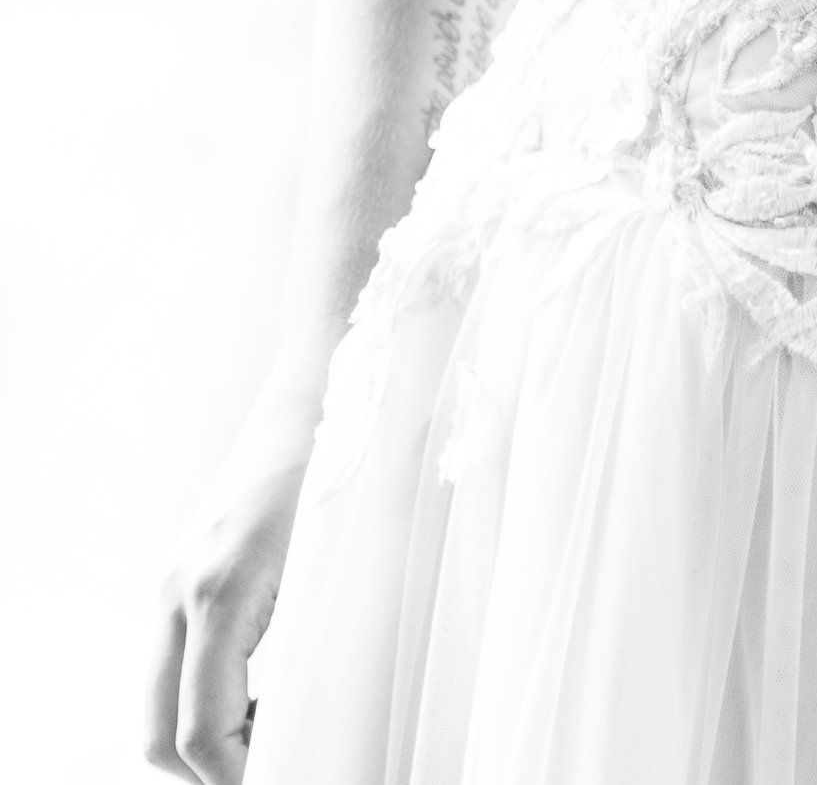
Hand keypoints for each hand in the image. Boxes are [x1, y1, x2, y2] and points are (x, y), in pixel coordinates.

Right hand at [144, 385, 319, 782]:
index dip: (242, 780)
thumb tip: (317, 731)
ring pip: (159, 704)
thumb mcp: (353, 556)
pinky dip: (205, 700)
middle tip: (282, 765)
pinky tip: (264, 693)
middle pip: (159, 735)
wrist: (323, 374)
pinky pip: (172, 665)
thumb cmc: (356, 453)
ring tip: (278, 730)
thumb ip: (328, 650)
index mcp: (219, 588)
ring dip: (207, 738)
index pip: (200, 734)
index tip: (293, 775)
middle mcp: (177, 588)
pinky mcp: (181, 571)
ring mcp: (171, 578)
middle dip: (213, 771)